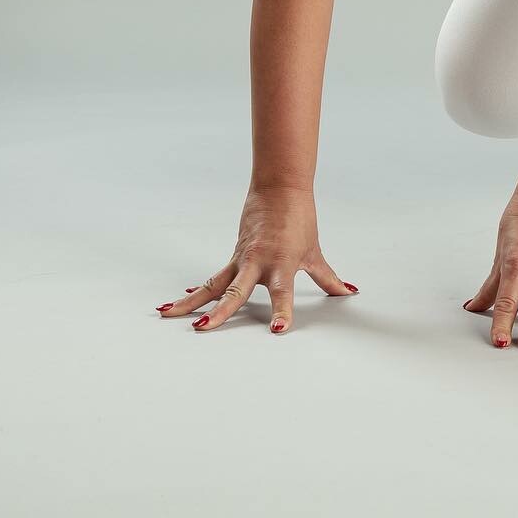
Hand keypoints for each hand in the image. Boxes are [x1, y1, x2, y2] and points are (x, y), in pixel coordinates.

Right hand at [155, 184, 357, 333]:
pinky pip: (211, 279)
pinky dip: (196, 292)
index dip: (281, 311)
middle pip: (236, 292)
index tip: (278, 329)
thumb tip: (348, 292)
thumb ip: (328, 278)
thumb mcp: (314, 252)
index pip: (283, 292)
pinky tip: (177, 304)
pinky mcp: (233, 258)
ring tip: (169, 315)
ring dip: (191, 302)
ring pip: (213, 286)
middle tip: (204, 328)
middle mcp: (258, 264)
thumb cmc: (299, 220)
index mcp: (282, 263)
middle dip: (220, 312)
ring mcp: (242, 261)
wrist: (280, 188)